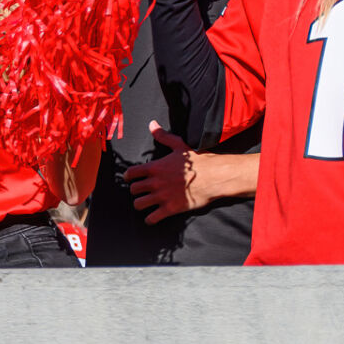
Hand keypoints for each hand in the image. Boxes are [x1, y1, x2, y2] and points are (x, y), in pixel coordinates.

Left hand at [127, 121, 241, 222]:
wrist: (215, 177)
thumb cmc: (198, 160)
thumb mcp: (179, 146)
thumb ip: (163, 136)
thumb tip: (152, 123)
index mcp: (155, 167)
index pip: (130, 173)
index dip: (128, 177)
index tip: (131, 179)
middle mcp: (155, 182)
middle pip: (133, 190)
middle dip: (136, 191)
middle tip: (141, 192)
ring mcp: (162, 196)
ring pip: (138, 204)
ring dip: (140, 205)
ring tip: (145, 204)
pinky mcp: (171, 209)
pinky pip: (152, 218)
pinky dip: (150, 220)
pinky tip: (152, 218)